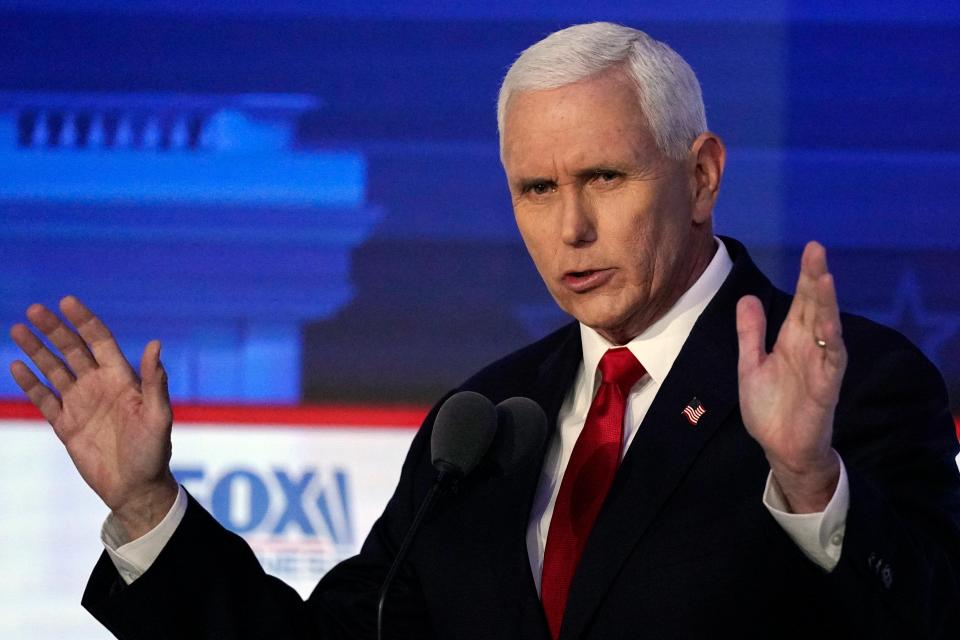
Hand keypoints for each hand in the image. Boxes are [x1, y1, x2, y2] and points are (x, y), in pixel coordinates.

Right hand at [9, 296, 176, 538]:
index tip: (67, 301)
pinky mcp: (66, 425)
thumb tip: (155, 343)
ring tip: (19, 328)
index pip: (100, 341)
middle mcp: (99, 386)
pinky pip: (44, 399)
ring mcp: (81, 404)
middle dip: (55, 329)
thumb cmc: (153, 451)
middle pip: (73, 349)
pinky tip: (17, 365)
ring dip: (37, 350)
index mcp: (122, 379)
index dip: (84, 321)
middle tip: (35, 309)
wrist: (136, 488)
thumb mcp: (158, 415)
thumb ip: (155, 381)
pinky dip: (30, 383)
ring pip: (54, 369)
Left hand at [736, 241, 846, 512]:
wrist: (781, 448)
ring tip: (824, 276)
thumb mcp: (751, 364)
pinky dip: (831, 340)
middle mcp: (810, 347)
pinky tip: (829, 322)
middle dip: (816, 278)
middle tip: (816, 248)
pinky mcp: (825, 386)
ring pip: (826, 327)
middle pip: (815, 307)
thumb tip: (748, 297)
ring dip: (826, 303)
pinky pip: (831, 360)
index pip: (801, 301)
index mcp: (792, 340)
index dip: (806, 276)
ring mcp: (820, 365)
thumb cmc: (770, 407)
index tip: (811, 248)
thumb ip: (751, 333)